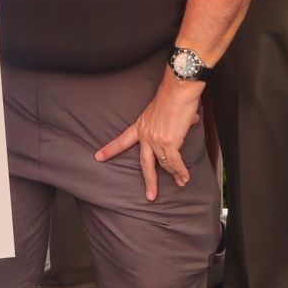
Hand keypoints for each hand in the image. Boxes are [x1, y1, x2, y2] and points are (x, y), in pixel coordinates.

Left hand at [96, 74, 202, 200]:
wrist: (178, 91)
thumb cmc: (173, 96)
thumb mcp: (162, 109)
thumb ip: (171, 120)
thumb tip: (190, 120)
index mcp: (141, 126)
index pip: (122, 140)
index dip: (110, 150)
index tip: (98, 157)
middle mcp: (146, 135)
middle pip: (144, 163)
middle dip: (148, 181)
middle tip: (149, 196)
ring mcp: (156, 140)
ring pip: (165, 164)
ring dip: (174, 174)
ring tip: (180, 181)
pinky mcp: (168, 143)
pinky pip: (175, 163)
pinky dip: (181, 172)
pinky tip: (184, 178)